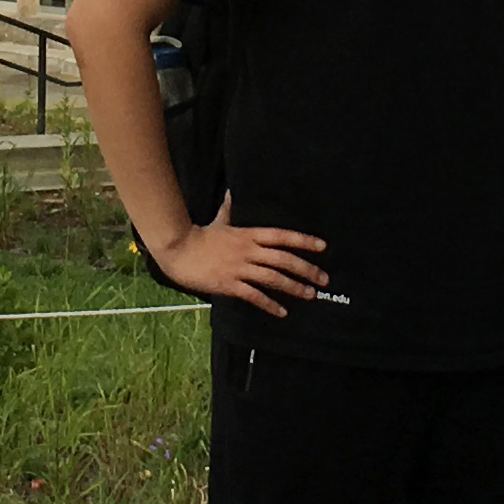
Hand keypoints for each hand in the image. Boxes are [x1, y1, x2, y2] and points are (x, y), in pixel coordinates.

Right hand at [147, 194, 327, 316]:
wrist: (179, 250)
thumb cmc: (199, 236)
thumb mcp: (219, 220)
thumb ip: (229, 209)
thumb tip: (231, 192)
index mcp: (249, 234)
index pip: (282, 236)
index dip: (303, 241)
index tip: (322, 246)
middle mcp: (248, 250)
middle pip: (283, 259)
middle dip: (306, 269)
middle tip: (323, 279)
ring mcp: (240, 268)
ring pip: (273, 278)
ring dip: (294, 287)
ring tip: (309, 295)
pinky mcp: (230, 284)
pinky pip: (254, 296)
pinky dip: (270, 304)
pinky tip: (282, 312)